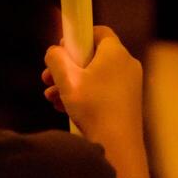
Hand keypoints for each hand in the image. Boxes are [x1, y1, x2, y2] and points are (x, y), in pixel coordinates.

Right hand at [42, 26, 143, 147]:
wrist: (118, 146)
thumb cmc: (94, 109)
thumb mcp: (67, 79)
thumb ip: (56, 58)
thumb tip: (54, 51)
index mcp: (115, 52)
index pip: (98, 32)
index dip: (77, 37)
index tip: (62, 50)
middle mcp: (126, 65)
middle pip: (93, 56)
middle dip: (68, 66)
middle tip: (48, 77)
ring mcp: (129, 85)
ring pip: (95, 76)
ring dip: (71, 84)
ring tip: (52, 97)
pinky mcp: (128, 102)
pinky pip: (102, 91)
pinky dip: (84, 95)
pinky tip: (64, 108)